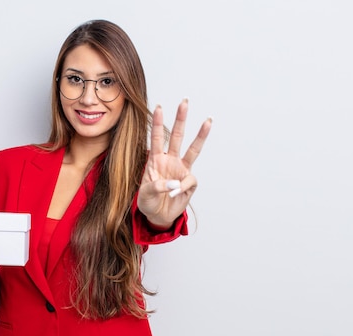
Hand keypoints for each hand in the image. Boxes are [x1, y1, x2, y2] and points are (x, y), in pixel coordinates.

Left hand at [137, 99, 211, 226]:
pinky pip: (189, 181)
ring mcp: (181, 170)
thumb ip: (156, 186)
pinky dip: (181, 187)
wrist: (157, 216)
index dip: (158, 124)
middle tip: (184, 102)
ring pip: (193, 150)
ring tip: (208, 120)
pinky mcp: (189, 183)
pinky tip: (174, 194)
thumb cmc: (148, 202)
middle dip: (181, 119)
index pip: (157, 138)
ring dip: (200, 135)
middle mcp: (170, 161)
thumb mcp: (144, 194)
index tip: (159, 108)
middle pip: (177, 137)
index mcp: (155, 160)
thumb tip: (174, 182)